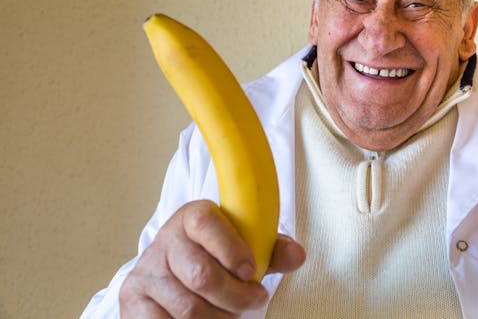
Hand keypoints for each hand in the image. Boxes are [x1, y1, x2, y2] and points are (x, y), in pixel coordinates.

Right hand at [119, 200, 305, 317]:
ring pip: (188, 308)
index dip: (232, 249)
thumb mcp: (247, 246)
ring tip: (231, 315)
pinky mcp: (132, 299)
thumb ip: (272, 249)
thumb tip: (297, 255)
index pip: (205, 223)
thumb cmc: (219, 255)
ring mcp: (146, 271)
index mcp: (193, 216)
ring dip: (219, 318)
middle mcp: (164, 240)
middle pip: (202, 276)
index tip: (251, 271)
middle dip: (236, 297)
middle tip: (253, 301)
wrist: (177, 267)